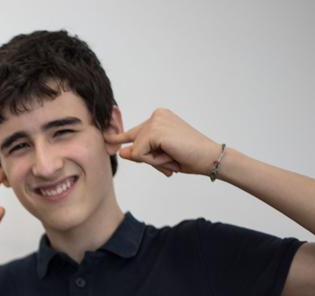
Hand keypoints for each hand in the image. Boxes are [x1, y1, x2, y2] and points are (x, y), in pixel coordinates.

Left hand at [105, 108, 223, 176]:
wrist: (209, 158)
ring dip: (152, 161)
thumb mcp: (159, 155)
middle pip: (133, 144)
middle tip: (171, 158)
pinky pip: (140, 154)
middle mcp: (156, 115)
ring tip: (172, 156)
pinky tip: (170, 156)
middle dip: (148, 158)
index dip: (119, 138)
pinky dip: (153, 161)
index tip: (105, 138)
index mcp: (158, 118)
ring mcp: (155, 121)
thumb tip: (120, 151)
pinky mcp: (154, 131)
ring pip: (136, 150)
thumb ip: (139, 152)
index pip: (133, 132)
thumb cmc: (188, 157)